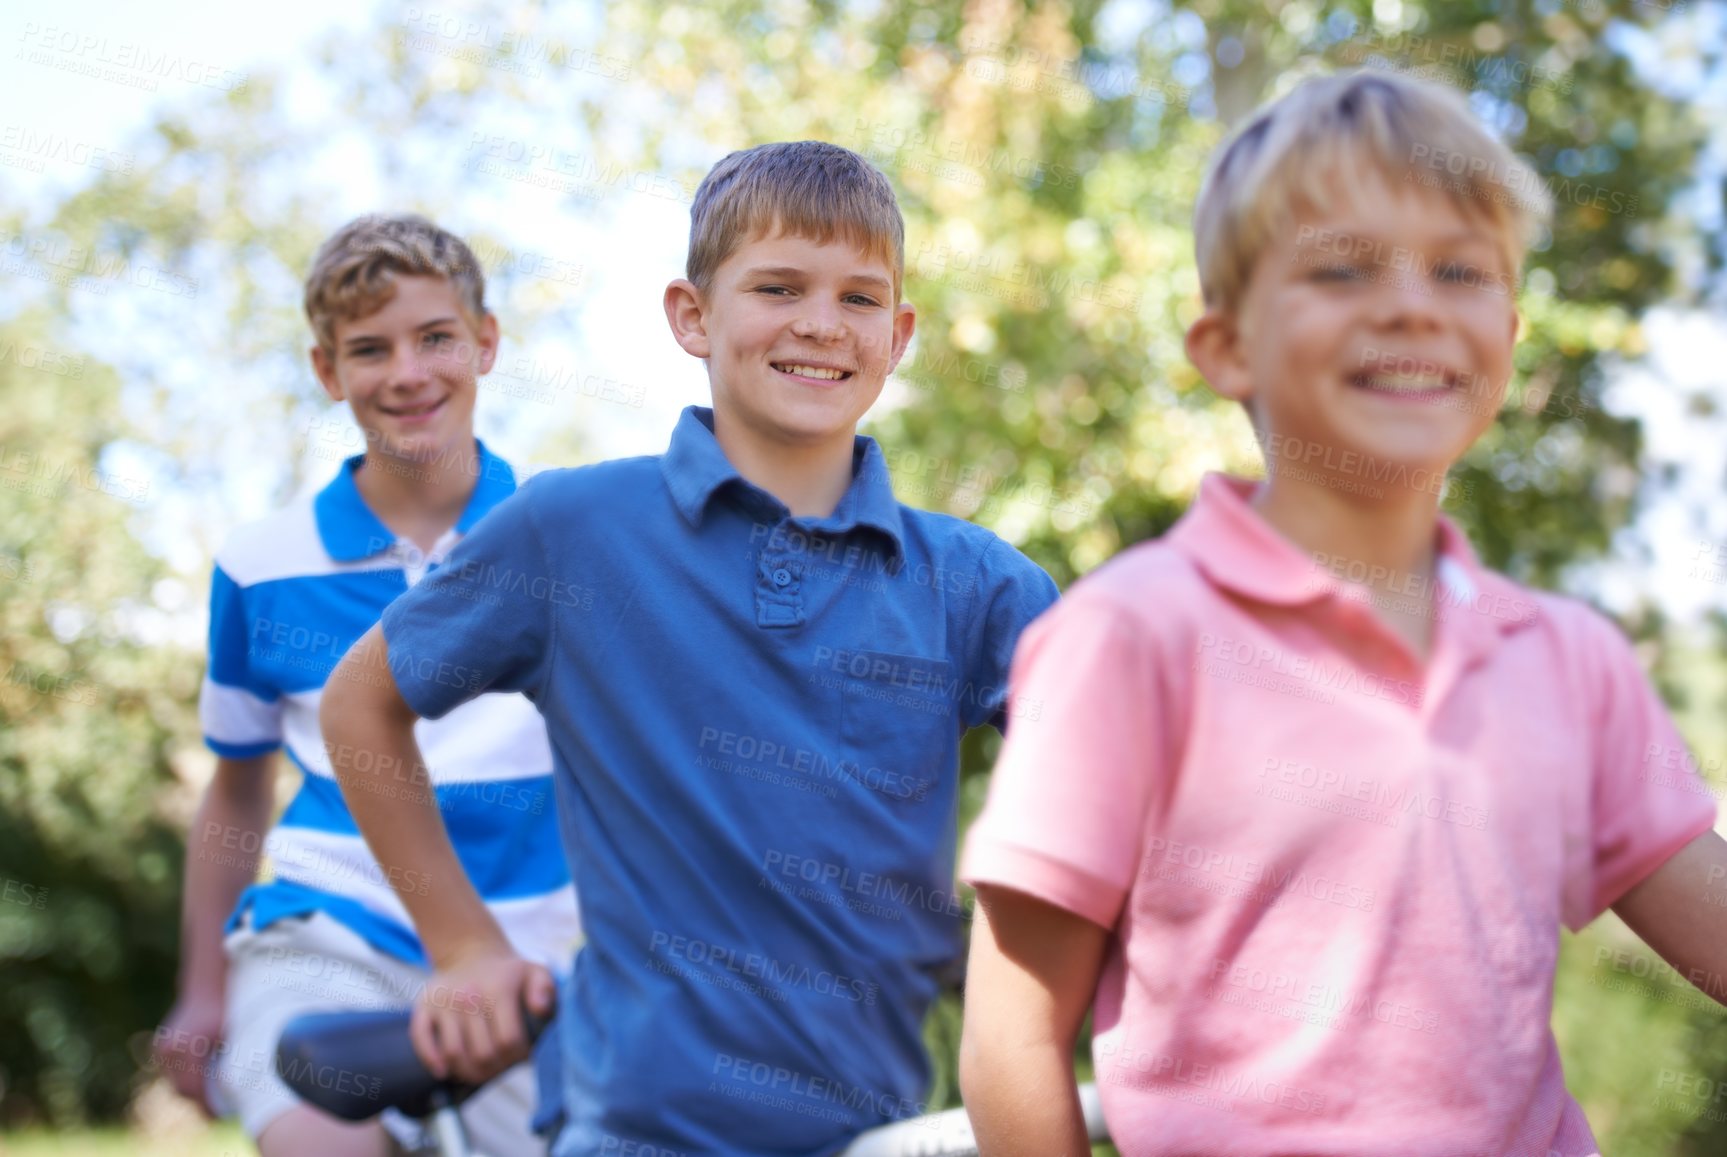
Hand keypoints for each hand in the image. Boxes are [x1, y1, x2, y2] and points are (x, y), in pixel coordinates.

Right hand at [153, 992, 226, 1115]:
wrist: (206, 987)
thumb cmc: (225, 1011)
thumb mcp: (233, 1037)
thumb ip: (230, 1063)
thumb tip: (234, 1090)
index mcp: (187, 1050)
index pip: (194, 1089)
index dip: (206, 1106)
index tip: (219, 1115)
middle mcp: (170, 1051)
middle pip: (182, 1089)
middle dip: (198, 1103)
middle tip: (215, 1112)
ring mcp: (162, 1048)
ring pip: (174, 1081)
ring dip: (189, 1091)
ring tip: (208, 1100)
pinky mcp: (160, 1045)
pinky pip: (171, 1070)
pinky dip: (183, 1078)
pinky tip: (199, 1083)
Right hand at [411, 946, 554, 1085]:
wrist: (471, 952)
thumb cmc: (508, 973)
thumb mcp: (535, 973)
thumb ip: (545, 989)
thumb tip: (541, 1008)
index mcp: (498, 990)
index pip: (508, 1040)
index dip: (518, 1056)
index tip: (522, 1055)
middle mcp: (468, 996)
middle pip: (482, 1053)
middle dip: (496, 1069)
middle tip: (502, 1066)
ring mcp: (443, 1002)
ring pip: (453, 1053)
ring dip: (468, 1072)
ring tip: (482, 1071)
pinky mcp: (423, 1006)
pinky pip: (420, 1039)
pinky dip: (430, 1060)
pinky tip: (444, 1071)